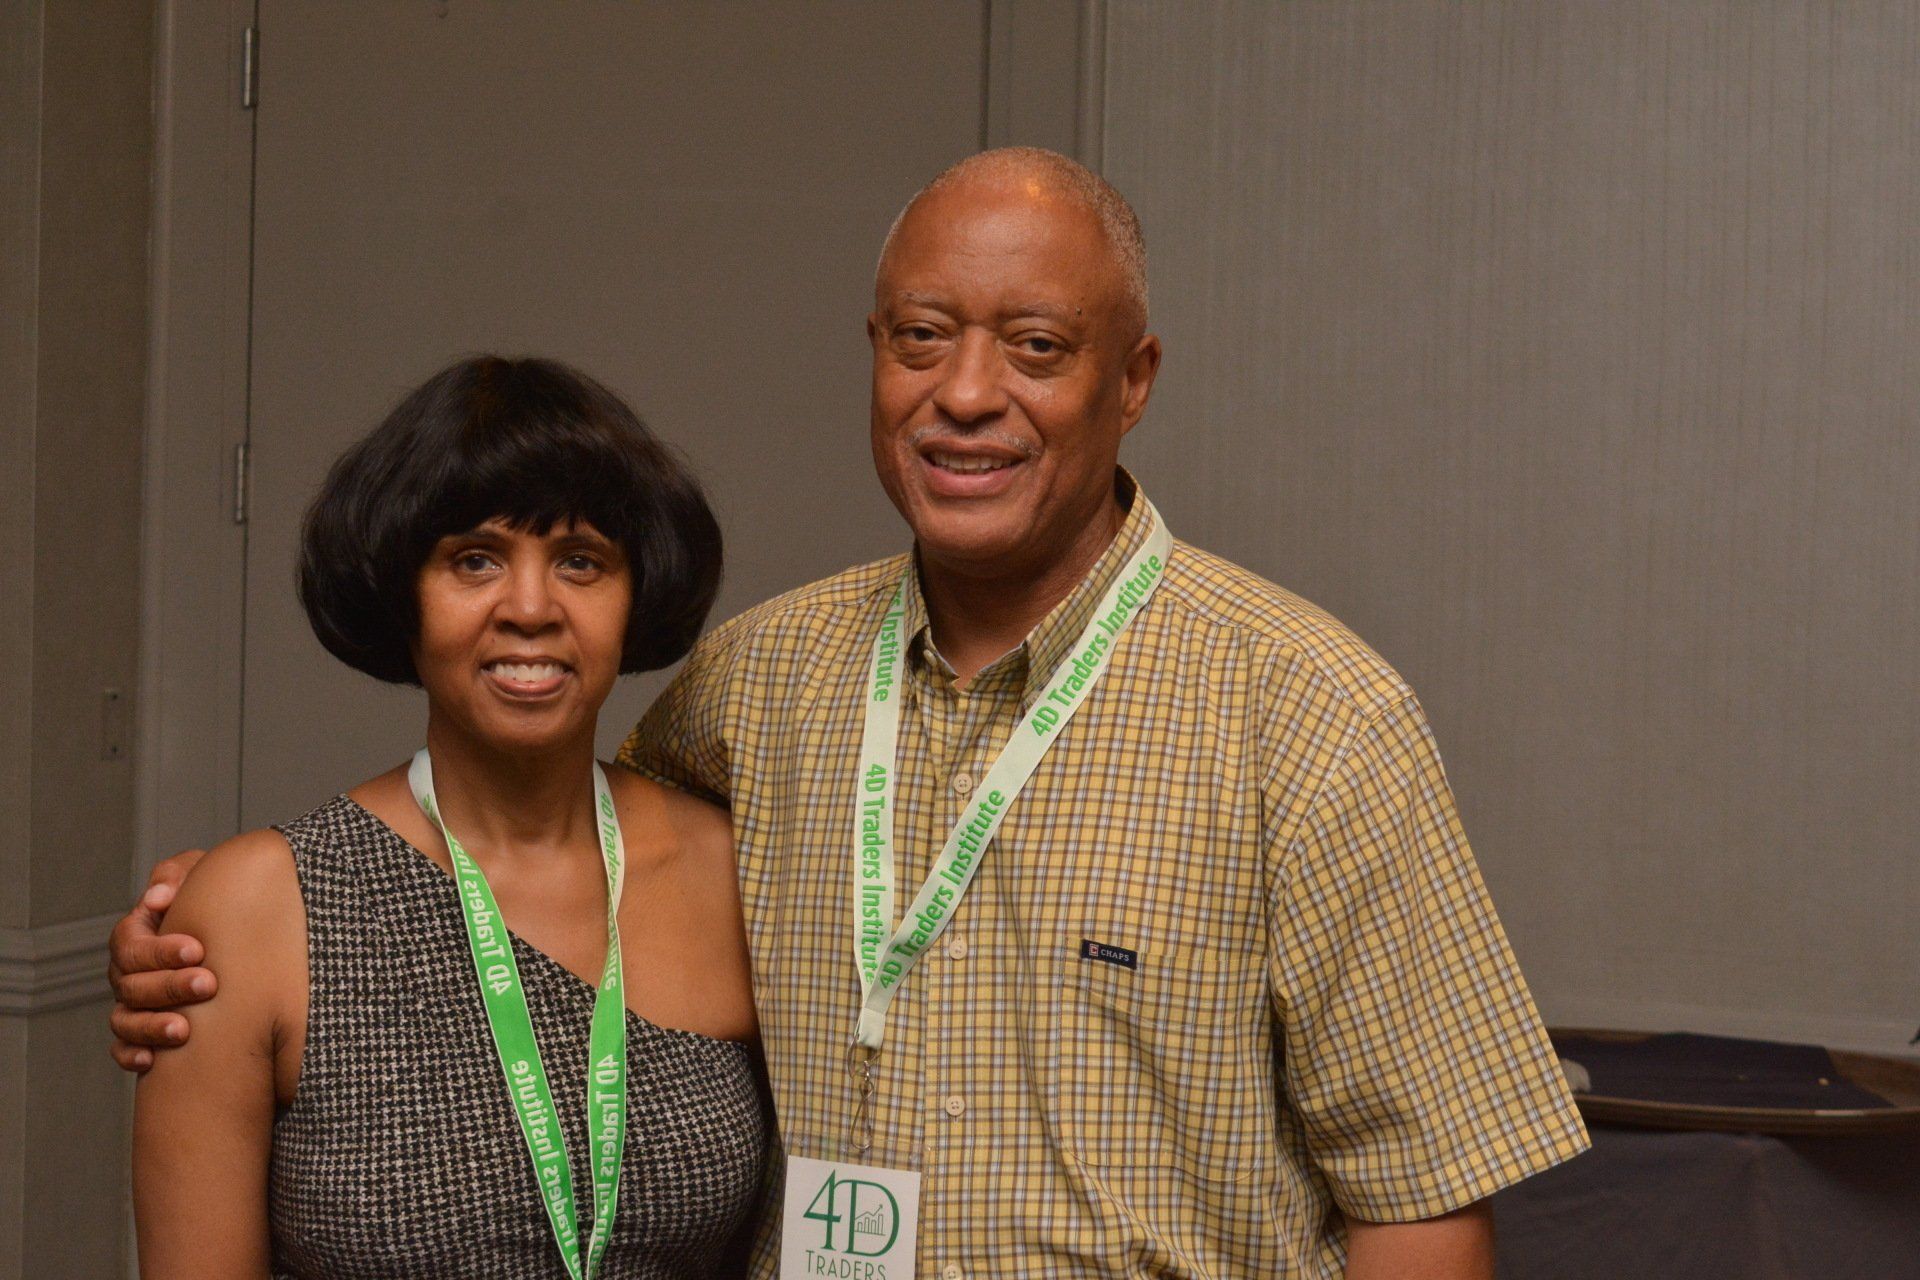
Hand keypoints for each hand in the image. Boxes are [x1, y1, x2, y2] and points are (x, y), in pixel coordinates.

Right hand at [108, 849, 214, 1072]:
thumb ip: (178, 875)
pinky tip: (152, 1061)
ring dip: (151, 1026)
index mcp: (136, 935)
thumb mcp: (201, 875)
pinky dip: (132, 1054)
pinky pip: (124, 1048)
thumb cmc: (217, 897)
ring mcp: (132, 1003)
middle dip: (169, 985)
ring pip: (125, 1019)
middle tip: (208, 984)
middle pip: (131, 984)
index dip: (160, 949)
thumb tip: (158, 895)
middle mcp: (128, 971)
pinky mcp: (142, 1032)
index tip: (198, 949)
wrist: (240, 933)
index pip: (132, 944)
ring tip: (184, 1029)